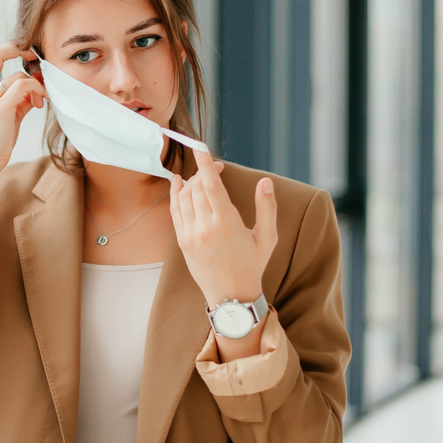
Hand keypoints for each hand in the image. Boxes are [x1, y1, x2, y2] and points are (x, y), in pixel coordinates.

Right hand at [0, 42, 46, 173]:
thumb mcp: (5, 116)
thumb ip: (18, 100)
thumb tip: (35, 90)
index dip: (11, 49)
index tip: (28, 57)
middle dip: (20, 49)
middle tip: (37, 60)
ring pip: (18, 75)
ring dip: (36, 84)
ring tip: (40, 99)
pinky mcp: (0, 109)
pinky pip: (23, 86)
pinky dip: (36, 90)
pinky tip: (39, 102)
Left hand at [169, 150, 277, 304]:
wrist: (231, 297)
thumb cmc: (252, 266)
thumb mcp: (267, 237)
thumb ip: (267, 207)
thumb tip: (266, 181)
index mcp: (226, 223)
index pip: (211, 184)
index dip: (204, 162)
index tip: (200, 146)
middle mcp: (205, 227)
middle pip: (197, 186)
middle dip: (204, 172)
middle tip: (215, 169)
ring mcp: (190, 234)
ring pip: (184, 196)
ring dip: (192, 181)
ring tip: (202, 177)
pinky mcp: (182, 241)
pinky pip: (175, 210)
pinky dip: (176, 193)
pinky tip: (179, 183)